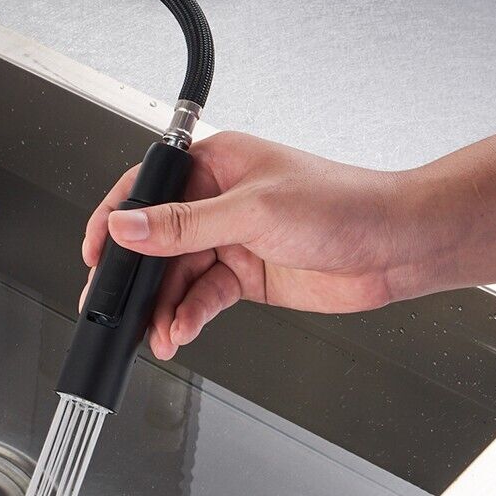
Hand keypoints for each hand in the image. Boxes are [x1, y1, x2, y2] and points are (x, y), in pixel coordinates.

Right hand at [81, 131, 402, 359]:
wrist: (400, 247)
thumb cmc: (345, 203)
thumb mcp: (253, 211)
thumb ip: (184, 225)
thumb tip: (127, 226)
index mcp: (213, 164)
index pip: (146, 190)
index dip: (115, 221)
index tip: (94, 251)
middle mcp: (216, 200)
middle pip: (157, 242)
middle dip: (137, 279)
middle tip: (113, 306)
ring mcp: (230, 239)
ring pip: (177, 276)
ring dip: (164, 306)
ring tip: (157, 331)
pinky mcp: (245, 275)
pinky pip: (203, 297)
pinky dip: (189, 316)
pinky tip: (181, 330)